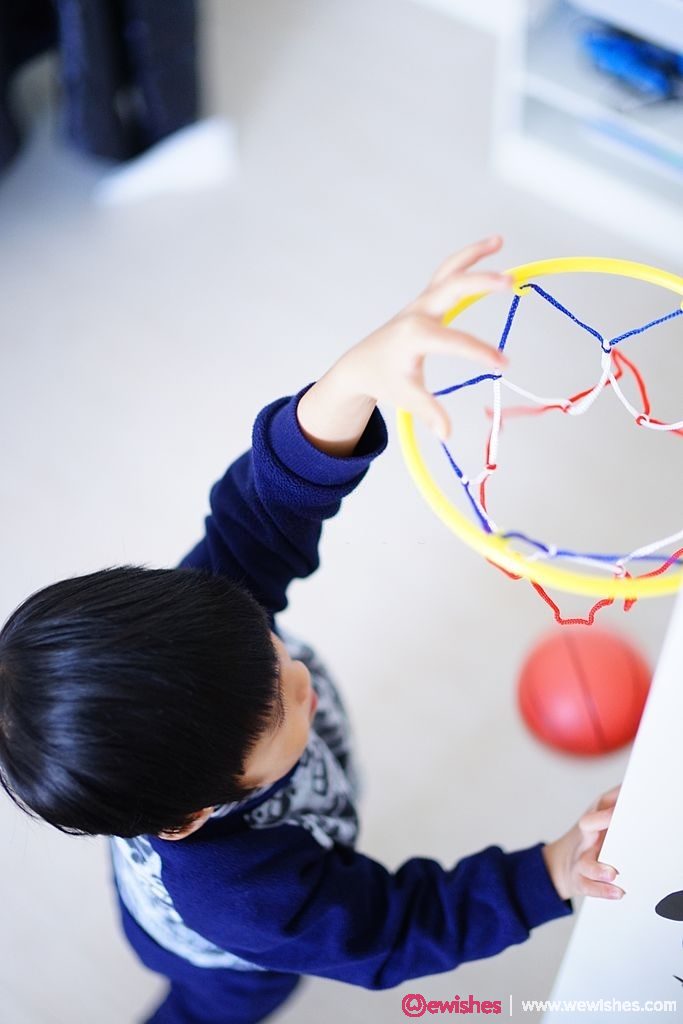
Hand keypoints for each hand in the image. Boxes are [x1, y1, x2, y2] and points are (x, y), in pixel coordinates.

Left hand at [296, 237, 511, 454]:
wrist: (362, 364)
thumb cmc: (385, 379)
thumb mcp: (406, 397)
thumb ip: (428, 412)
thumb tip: (447, 434)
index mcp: (414, 335)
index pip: (454, 341)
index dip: (480, 352)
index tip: (503, 363)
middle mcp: (419, 312)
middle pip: (452, 288)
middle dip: (479, 283)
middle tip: (509, 281)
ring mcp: (422, 303)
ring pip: (449, 270)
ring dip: (473, 255)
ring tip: (499, 241)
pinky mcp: (427, 300)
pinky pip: (448, 274)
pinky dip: (467, 260)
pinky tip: (491, 248)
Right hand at [542, 785, 623, 901]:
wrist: (562, 863)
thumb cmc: (592, 839)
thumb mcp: (601, 816)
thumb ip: (618, 801)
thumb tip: (636, 786)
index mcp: (593, 819)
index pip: (601, 806)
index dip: (612, 803)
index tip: (628, 800)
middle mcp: (585, 837)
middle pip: (588, 825)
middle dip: (602, 821)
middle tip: (613, 820)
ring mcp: (581, 859)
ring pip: (587, 863)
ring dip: (599, 868)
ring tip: (613, 873)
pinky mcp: (580, 880)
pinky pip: (588, 886)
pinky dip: (602, 891)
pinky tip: (617, 892)